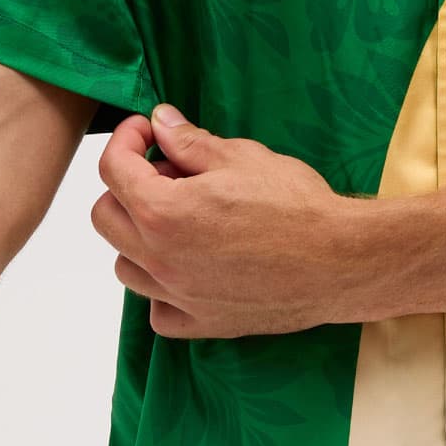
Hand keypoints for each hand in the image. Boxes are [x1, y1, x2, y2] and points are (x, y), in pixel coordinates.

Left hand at [90, 103, 365, 337]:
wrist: (340, 261)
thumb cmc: (296, 206)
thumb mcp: (241, 157)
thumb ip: (190, 142)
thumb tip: (162, 122)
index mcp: (162, 212)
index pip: (112, 169)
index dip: (126, 139)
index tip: (147, 131)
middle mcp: (160, 259)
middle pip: (105, 218)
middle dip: (125, 187)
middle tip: (167, 173)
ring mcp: (178, 296)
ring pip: (125, 266)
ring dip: (139, 237)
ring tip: (179, 219)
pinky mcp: (202, 323)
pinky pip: (158, 311)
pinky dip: (162, 290)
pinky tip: (189, 268)